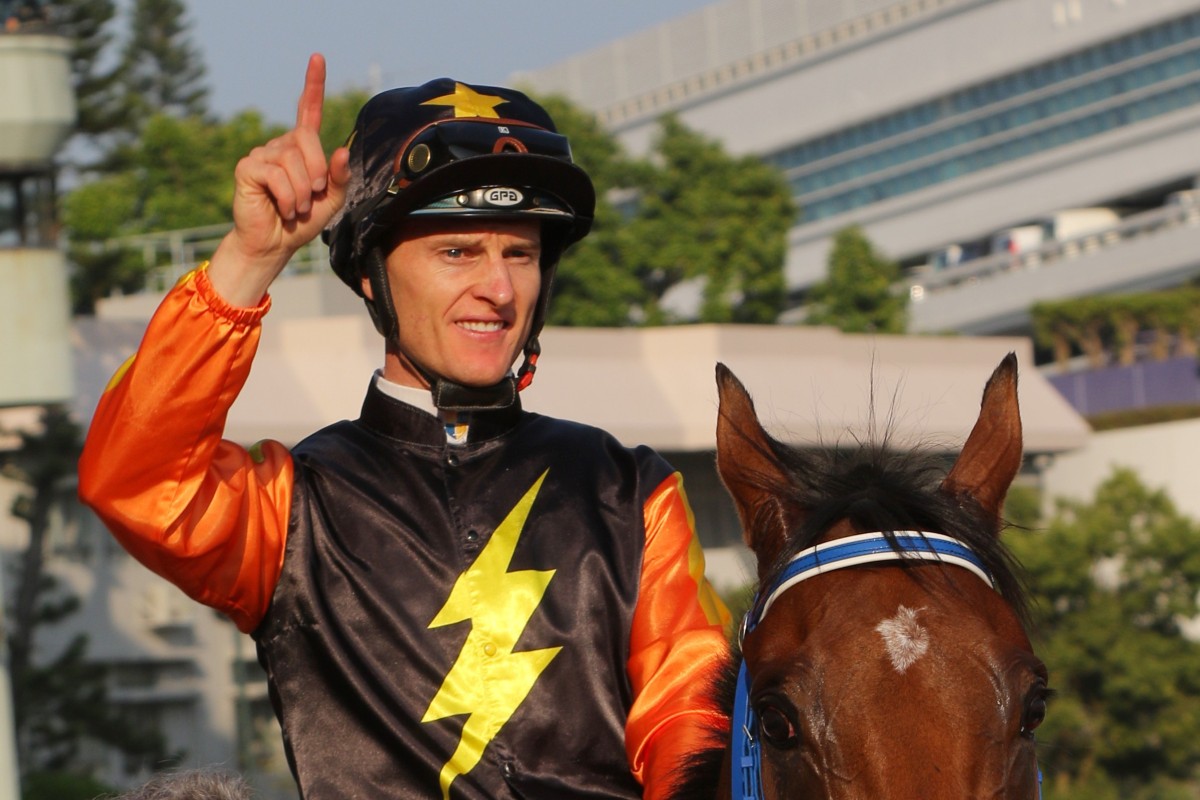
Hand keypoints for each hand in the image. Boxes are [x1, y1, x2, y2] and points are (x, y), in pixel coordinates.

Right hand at [209, 53, 351, 305]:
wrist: (275, 244)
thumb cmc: (303, 221)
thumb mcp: (332, 200)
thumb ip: (339, 176)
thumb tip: (343, 150)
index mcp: (301, 148)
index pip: (308, 111)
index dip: (313, 85)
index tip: (318, 58)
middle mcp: (280, 145)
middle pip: (306, 139)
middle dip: (318, 171)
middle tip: (314, 195)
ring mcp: (261, 154)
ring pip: (292, 160)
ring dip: (302, 191)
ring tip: (297, 207)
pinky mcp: (247, 167)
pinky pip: (275, 174)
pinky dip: (288, 197)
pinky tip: (284, 209)